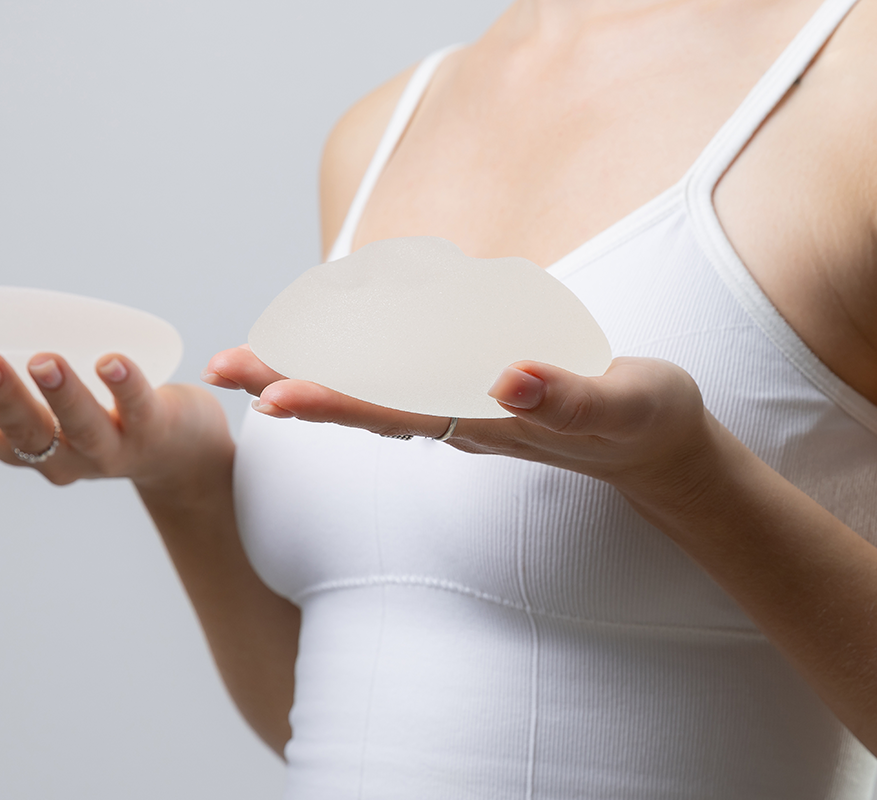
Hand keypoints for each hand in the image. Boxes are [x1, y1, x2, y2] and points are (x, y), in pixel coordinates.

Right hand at [0, 352, 232, 491]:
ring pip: (80, 427)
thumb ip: (17, 375)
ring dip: (61, 393)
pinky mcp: (151, 433)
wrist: (182, 456)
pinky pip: (137, 408)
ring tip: (45, 358)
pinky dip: (124, 384)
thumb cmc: (102, 414)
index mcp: (18, 447)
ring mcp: (106, 452)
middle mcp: (57, 457)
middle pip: (20, 433)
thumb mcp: (49, 405)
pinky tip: (114, 359)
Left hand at [204, 346, 720, 504]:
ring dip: (309, 374)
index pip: (396, 410)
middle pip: (364, 403)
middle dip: (292, 385)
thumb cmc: (642, 421)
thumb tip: (504, 376)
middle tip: (221, 369)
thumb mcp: (622, 405)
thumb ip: (567, 396)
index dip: (334, 400)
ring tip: (244, 366)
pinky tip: (318, 345)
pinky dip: (354, 363)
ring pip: (374, 392)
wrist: (655, 449)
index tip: (273, 396)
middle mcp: (460, 419)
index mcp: (488, 421)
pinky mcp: (471, 396)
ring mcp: (461, 411)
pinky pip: (401, 378)